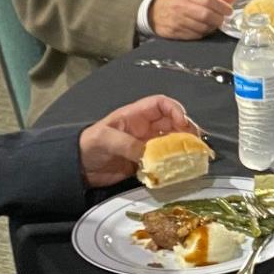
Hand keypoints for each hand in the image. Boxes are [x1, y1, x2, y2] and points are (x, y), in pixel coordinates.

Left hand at [79, 94, 196, 186]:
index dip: (175, 109)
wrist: (78, 169)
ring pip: (172, 141)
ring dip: (183, 147)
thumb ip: (127, 144)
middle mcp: (144, 128)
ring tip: (192, 155)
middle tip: (195, 142)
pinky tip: (180, 168)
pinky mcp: (145, 162)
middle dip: (186, 129)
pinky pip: (164, 160)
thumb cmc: (88, 146)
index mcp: (135, 115)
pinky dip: (174, 163)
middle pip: (172, 122)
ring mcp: (146, 145)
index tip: (182, 122)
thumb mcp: (105, 140)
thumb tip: (149, 155)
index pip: (161, 104)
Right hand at [150, 0, 235, 39]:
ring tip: (212, 24)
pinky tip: (202, 29)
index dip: (222, 6)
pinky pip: (195, 36)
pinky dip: (203, 33)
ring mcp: (177, 21)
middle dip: (218, 19)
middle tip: (221, 19)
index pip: (208, 0)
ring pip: (202, 27)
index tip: (228, 10)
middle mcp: (180, 7)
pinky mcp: (175, 33)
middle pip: (206, 15)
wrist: (153, 11)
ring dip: (212, 28)